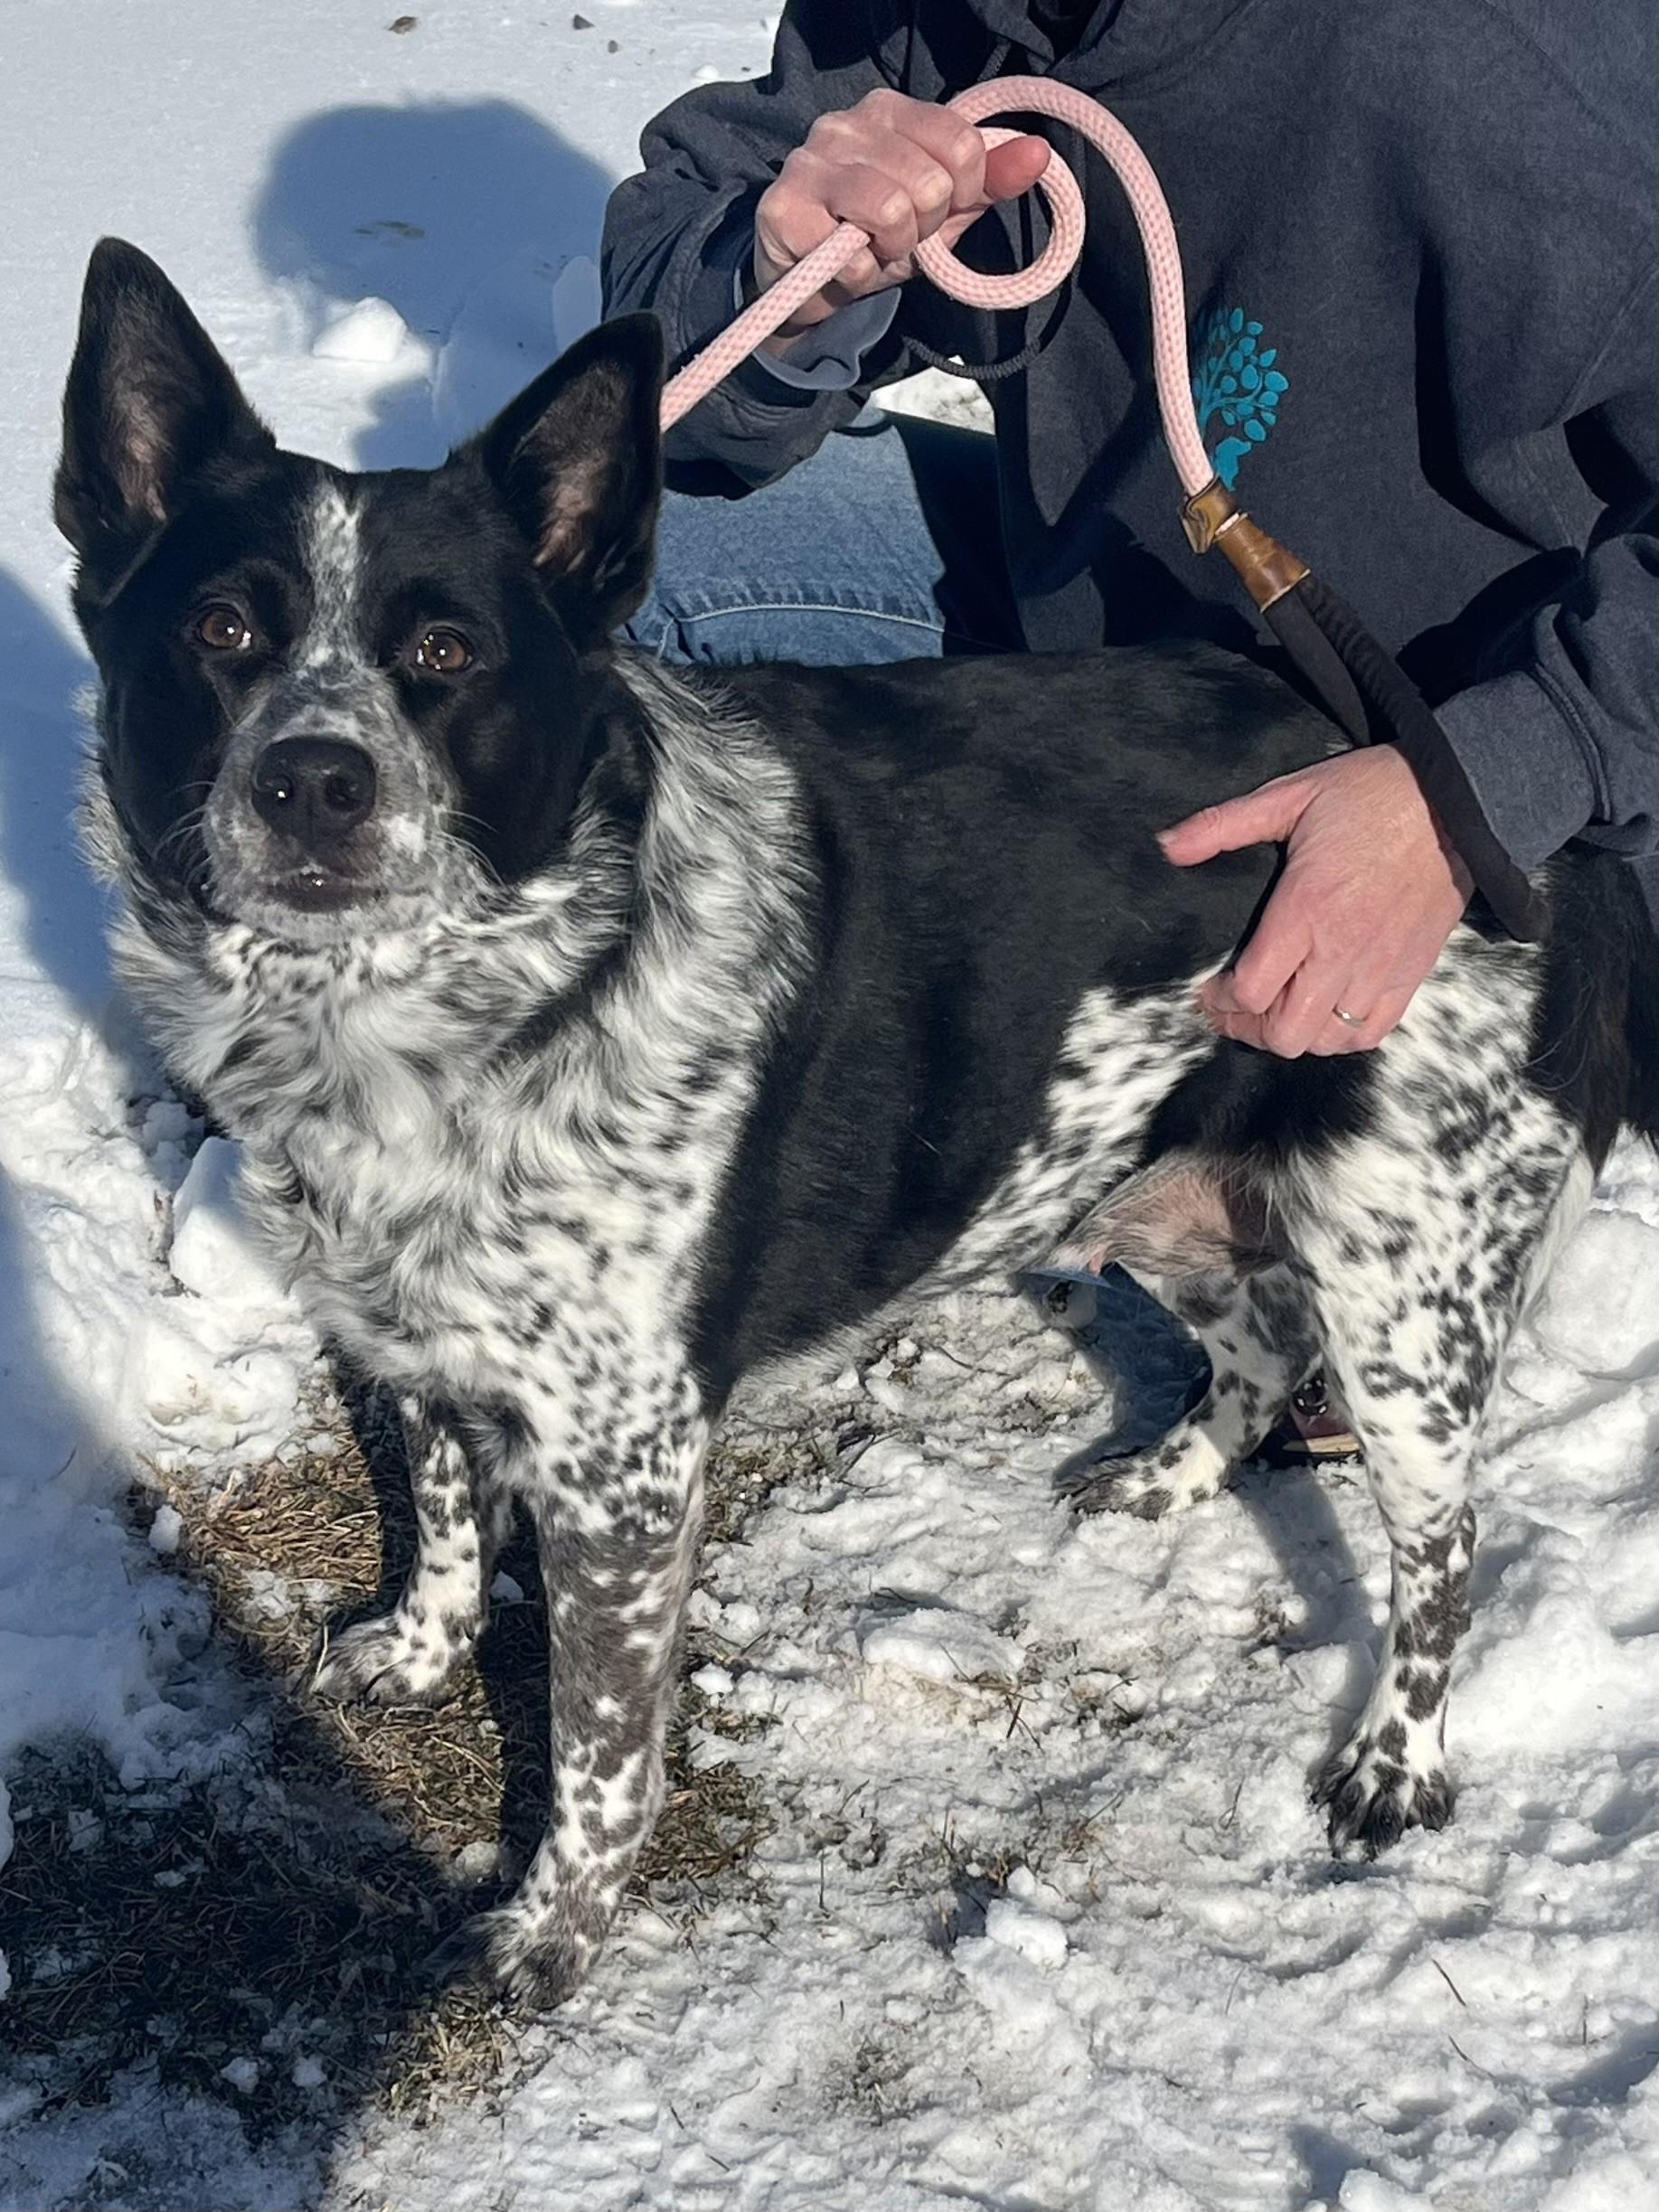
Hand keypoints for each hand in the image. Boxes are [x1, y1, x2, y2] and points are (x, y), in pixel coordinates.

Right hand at [753, 87, 1049, 349]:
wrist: (810, 286)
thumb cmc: (877, 239)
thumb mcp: (944, 211)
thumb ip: (990, 181)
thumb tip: (1039, 154)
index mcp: (889, 110)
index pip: (961, 145)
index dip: (963, 194)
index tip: (937, 211)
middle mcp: (845, 123)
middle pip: (930, 182)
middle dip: (922, 227)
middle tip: (894, 236)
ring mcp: (809, 161)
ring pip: (891, 211)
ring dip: (890, 251)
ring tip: (870, 249)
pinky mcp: (783, 209)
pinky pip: (850, 254)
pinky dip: (857, 276)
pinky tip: (840, 267)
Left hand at [1157, 746, 1473, 1056]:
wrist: (1458, 797)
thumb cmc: (1373, 792)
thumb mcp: (1290, 794)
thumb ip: (1224, 825)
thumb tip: (1168, 844)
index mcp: (1306, 909)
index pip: (1251, 990)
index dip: (1219, 1001)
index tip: (1208, 990)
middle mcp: (1343, 949)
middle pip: (1286, 1033)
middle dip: (1249, 1029)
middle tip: (1234, 1011)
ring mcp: (1381, 966)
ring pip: (1328, 1040)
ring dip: (1295, 1035)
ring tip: (1277, 1013)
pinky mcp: (1412, 971)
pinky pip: (1373, 1032)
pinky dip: (1343, 1035)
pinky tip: (1325, 1015)